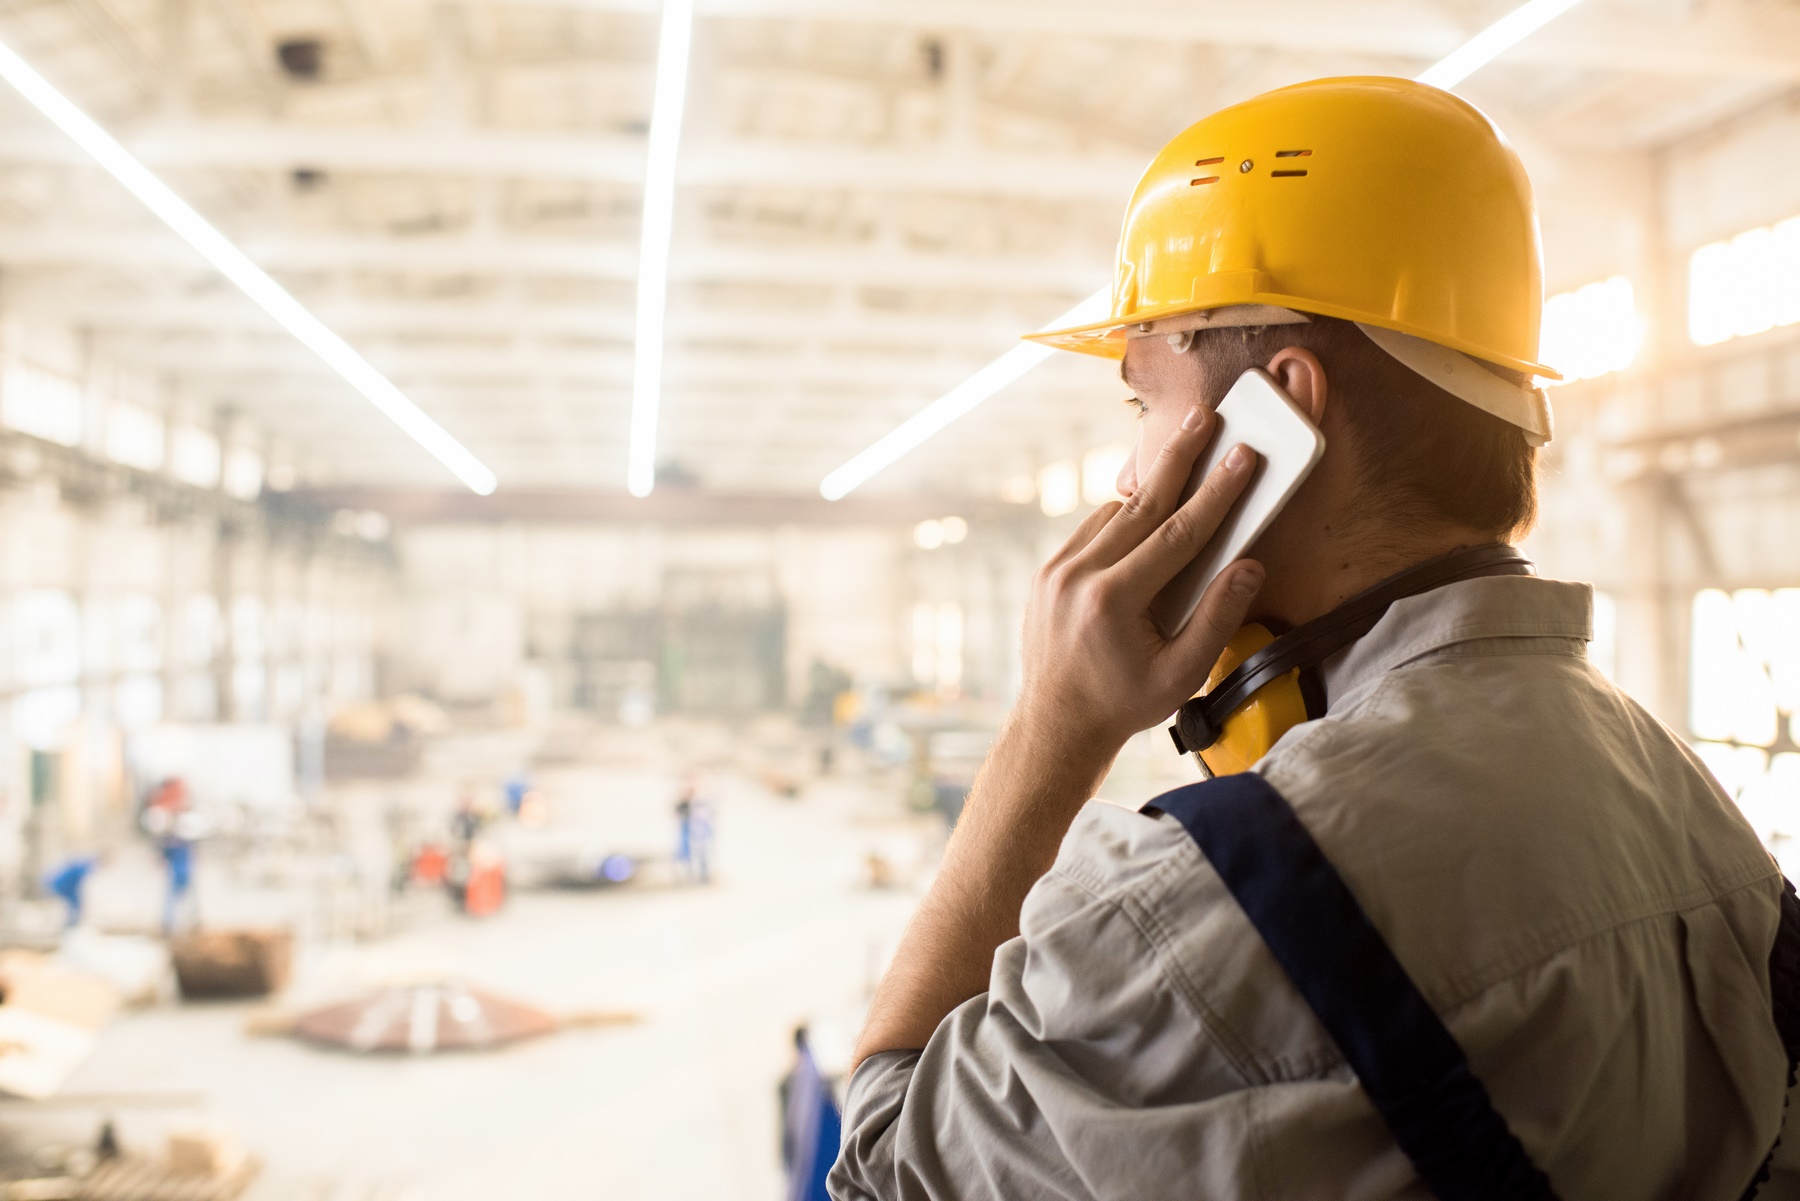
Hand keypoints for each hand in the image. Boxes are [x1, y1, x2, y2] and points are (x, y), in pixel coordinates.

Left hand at [1015, 404, 1264, 758]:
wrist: (1056, 724)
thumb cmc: (1124, 703)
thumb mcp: (1182, 675)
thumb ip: (1218, 618)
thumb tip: (1250, 566)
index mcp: (1113, 601)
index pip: (1177, 533)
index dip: (1217, 492)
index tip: (1244, 456)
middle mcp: (1078, 576)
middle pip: (1142, 503)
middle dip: (1180, 456)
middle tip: (1206, 415)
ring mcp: (1056, 570)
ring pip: (1116, 513)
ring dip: (1153, 489)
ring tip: (1188, 454)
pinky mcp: (1047, 571)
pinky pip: (1094, 530)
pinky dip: (1125, 519)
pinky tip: (1150, 514)